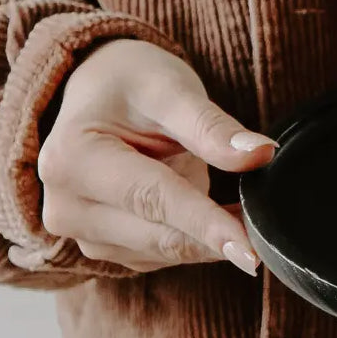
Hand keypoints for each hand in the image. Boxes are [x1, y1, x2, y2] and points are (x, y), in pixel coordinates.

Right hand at [37, 40, 274, 274]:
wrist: (96, 93)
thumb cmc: (129, 82)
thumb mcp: (169, 88)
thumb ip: (212, 126)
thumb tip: (262, 154)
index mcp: (72, 160)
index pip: (153, 199)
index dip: (207, 224)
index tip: (251, 249)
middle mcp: (65, 207)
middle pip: (160, 235)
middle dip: (219, 235)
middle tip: (271, 226)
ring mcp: (82, 234)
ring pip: (166, 252)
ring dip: (212, 239)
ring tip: (245, 207)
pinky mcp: (106, 247)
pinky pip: (163, 255)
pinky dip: (199, 240)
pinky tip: (220, 216)